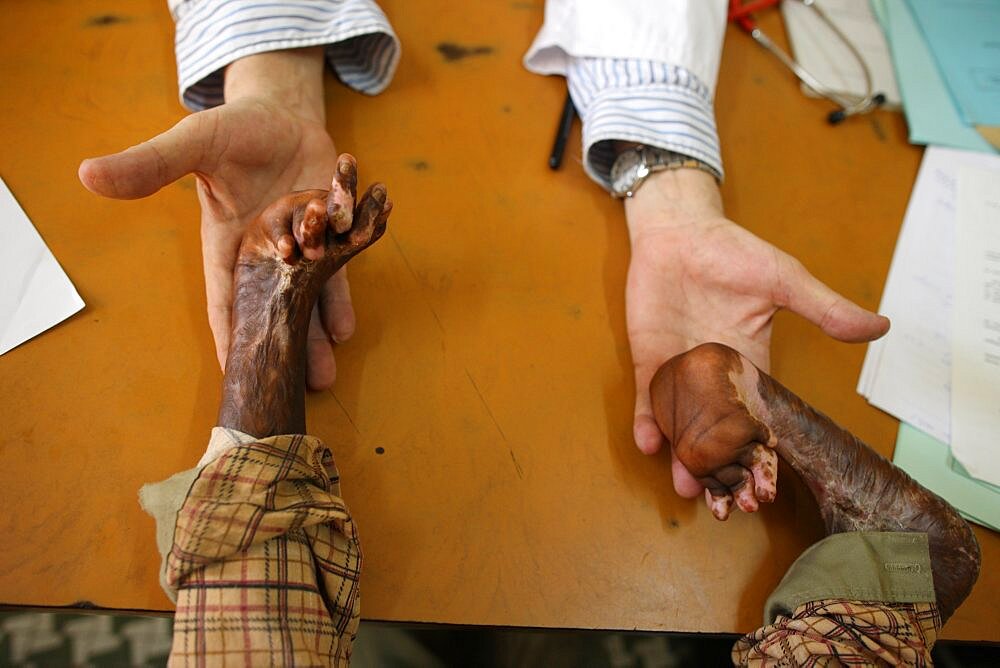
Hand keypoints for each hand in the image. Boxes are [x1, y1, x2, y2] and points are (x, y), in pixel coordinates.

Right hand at [78, 48, 350, 389]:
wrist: (281, 114)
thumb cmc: (234, 129)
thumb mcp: (194, 144)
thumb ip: (151, 165)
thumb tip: (87, 175)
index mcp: (228, 242)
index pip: (225, 295)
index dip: (227, 331)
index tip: (229, 371)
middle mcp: (266, 253)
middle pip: (273, 307)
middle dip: (282, 344)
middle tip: (290, 387)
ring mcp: (302, 244)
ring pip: (308, 296)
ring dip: (315, 332)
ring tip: (325, 373)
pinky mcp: (331, 231)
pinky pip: (340, 266)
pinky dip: (342, 294)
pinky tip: (345, 329)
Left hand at [623, 169, 888, 497]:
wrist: (681, 231)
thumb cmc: (733, 252)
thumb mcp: (784, 279)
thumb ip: (823, 308)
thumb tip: (880, 328)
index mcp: (753, 366)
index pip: (761, 422)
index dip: (763, 457)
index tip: (767, 489)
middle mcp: (718, 379)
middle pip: (722, 437)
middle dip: (725, 473)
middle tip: (729, 509)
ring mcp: (682, 372)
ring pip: (684, 427)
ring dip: (685, 458)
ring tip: (690, 489)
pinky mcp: (650, 360)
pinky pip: (648, 398)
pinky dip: (648, 420)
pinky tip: (649, 444)